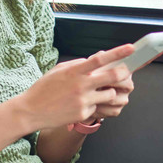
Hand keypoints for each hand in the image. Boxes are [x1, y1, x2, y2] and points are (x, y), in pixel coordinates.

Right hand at [16, 45, 134, 131]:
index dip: (118, 53)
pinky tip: (81, 103)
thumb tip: (95, 60)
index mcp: (74, 71)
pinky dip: (94, 103)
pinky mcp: (83, 114)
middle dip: (123, 73)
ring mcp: (83, 101)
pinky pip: (98, 106)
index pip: (100, 59)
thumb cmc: (45, 88)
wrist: (32, 110)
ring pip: (110, 94)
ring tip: (100, 90)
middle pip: (112, 77)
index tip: (130, 48)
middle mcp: (81, 85)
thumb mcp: (59, 70)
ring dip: (110, 91)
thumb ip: (78, 64)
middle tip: (127, 71)